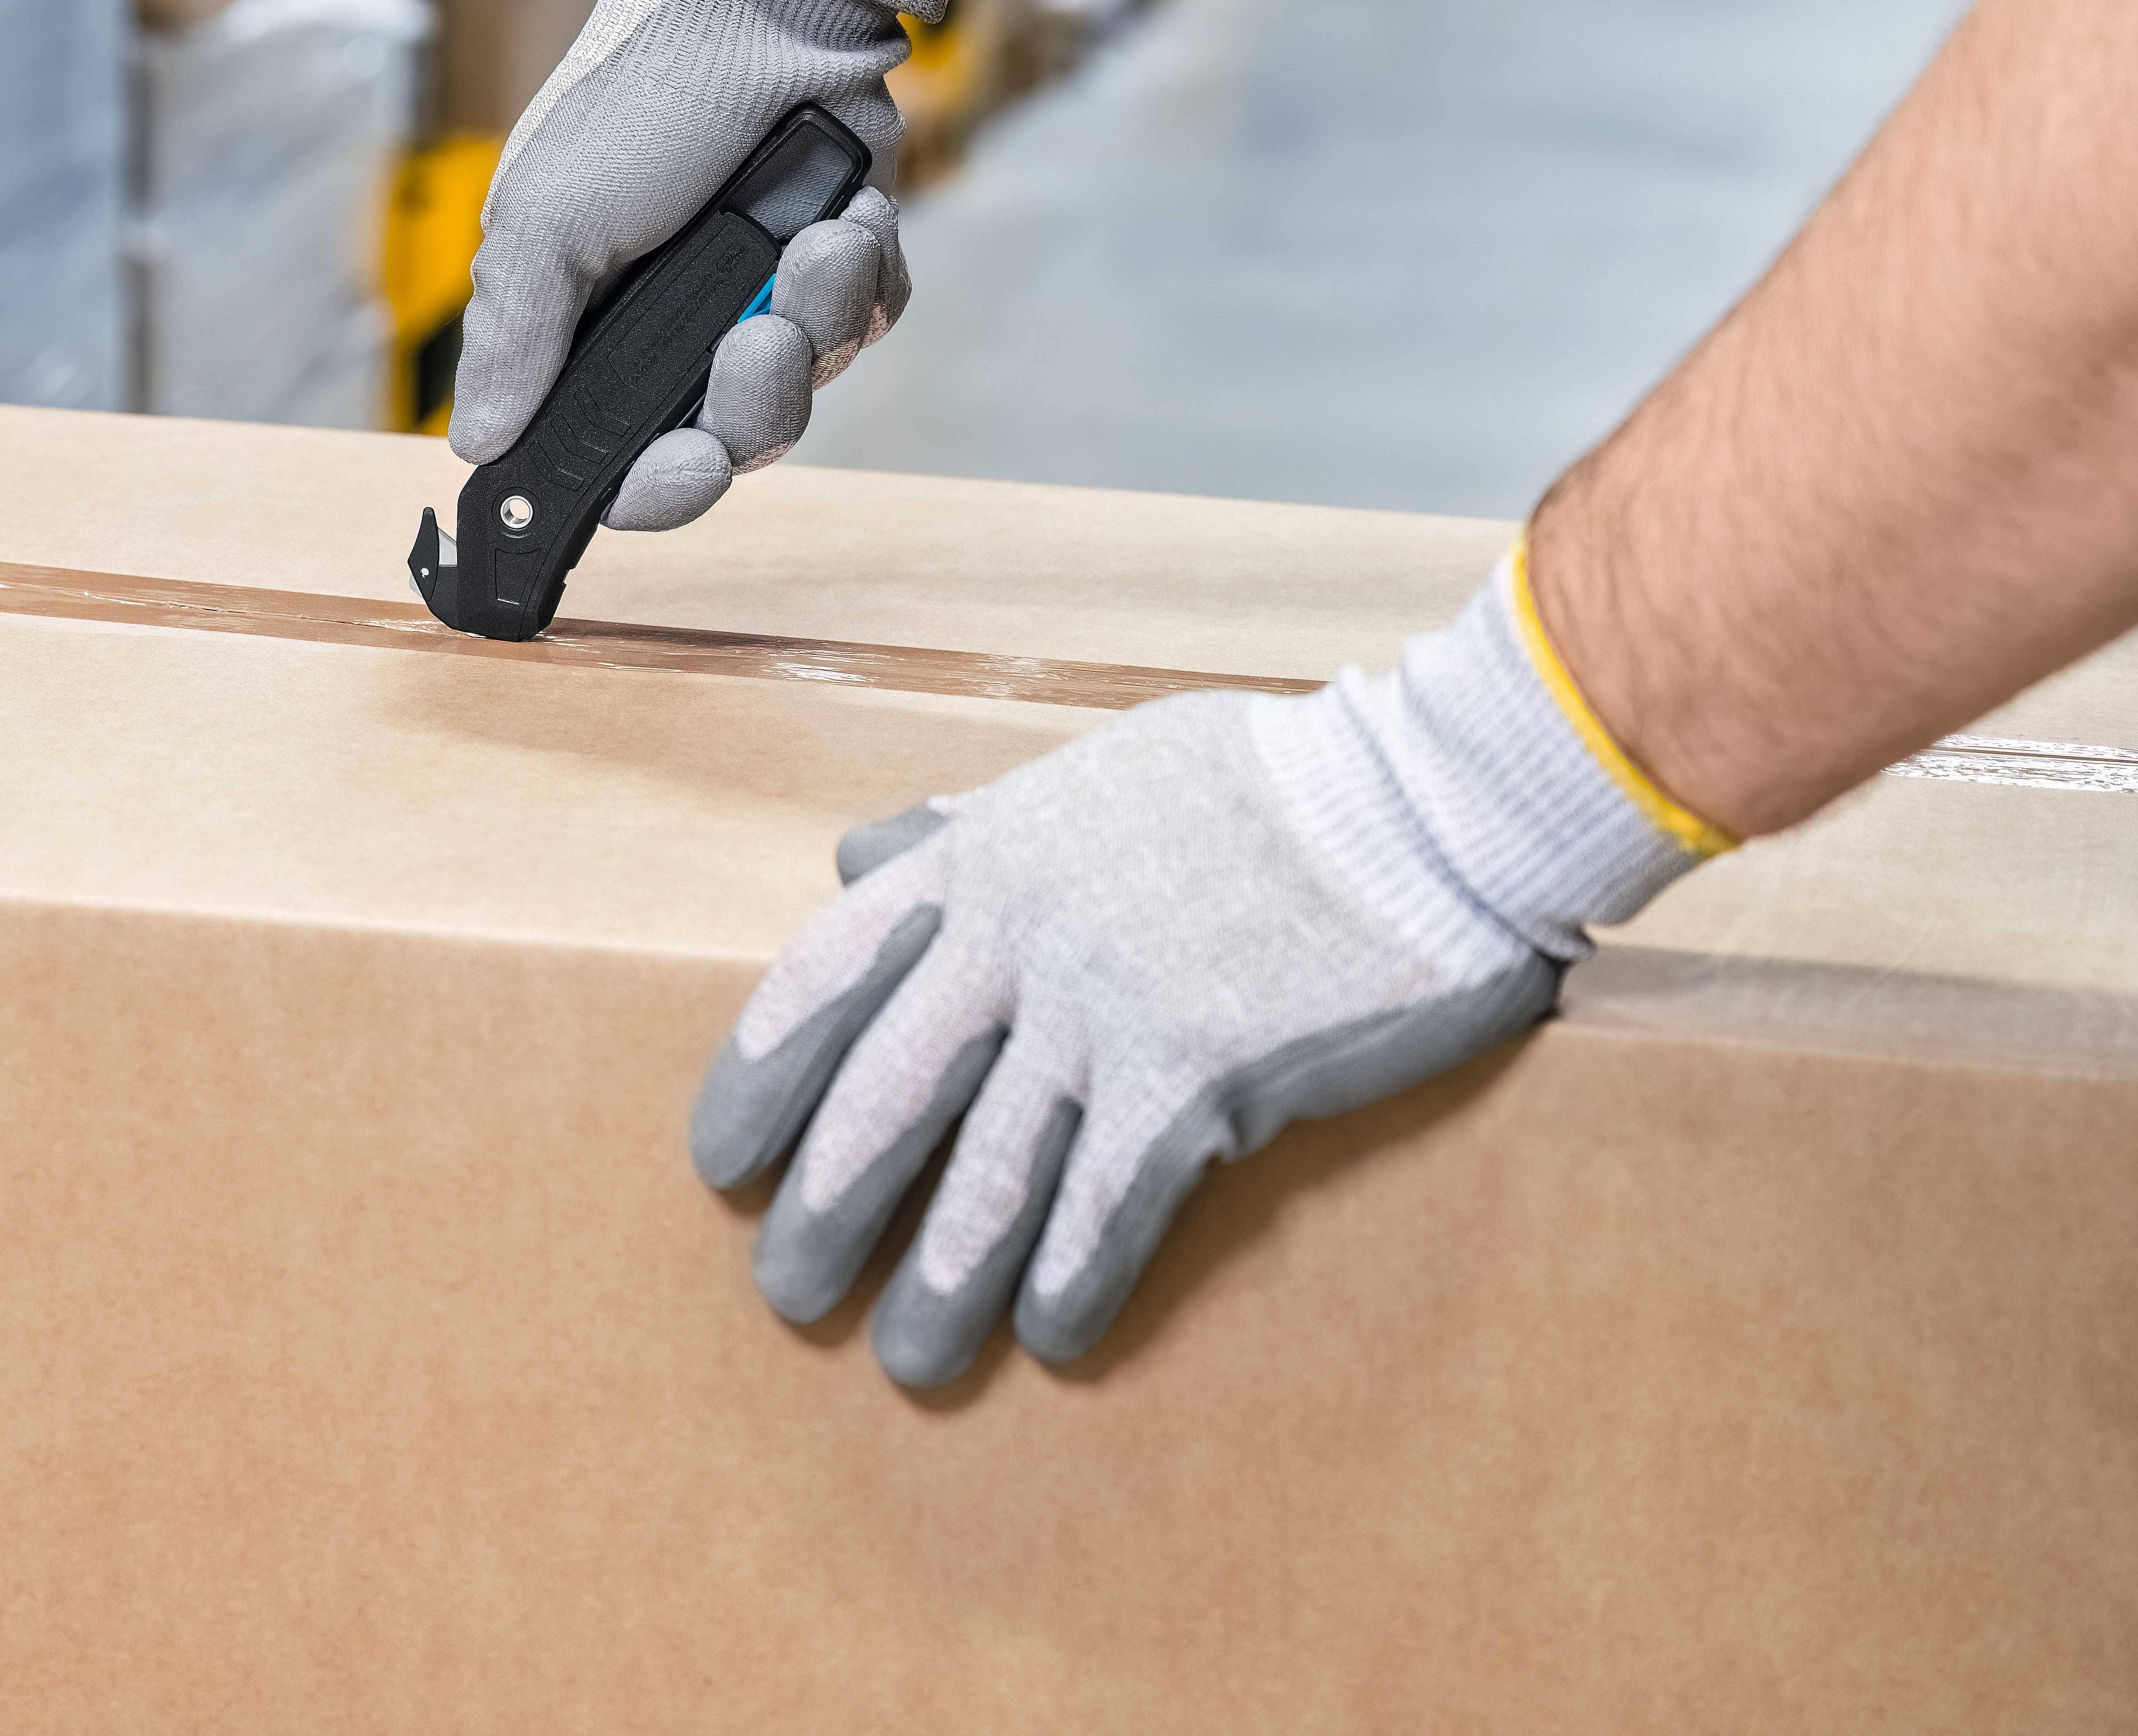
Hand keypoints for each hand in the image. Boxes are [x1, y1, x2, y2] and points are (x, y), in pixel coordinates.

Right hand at [448, 0, 997, 529]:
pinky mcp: (841, 254)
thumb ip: (512, 339)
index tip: (671, 474)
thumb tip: (474, 446)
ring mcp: (762, 287)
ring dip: (818, 321)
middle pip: (725, 439)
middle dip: (750, 405)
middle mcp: (674, 316)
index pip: (617, 454)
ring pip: (808, 385)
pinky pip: (870, 319)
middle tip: (760, 343)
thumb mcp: (544, 218)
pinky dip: (865, 276)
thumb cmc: (640, 96)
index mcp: (588, 318)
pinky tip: (850, 211)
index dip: (651, 486)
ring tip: (817, 241)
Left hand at [688, 555, 1719, 1387]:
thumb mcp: (1086, 775)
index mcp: (982, 860)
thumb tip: (859, 852)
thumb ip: (968, 827)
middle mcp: (1019, 938)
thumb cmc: (1261, 783)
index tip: (718, 1158)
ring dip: (939, 1283)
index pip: (822, 974)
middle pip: (881, 1098)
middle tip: (788, 1295)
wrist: (1419, 800)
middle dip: (825, 1211)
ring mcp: (1106, 1008)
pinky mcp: (1200, 1074)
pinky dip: (1070, 1278)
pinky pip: (1108, 1204)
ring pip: (986, 1176)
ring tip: (907, 1361)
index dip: (760, 1077)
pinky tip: (1049, 1337)